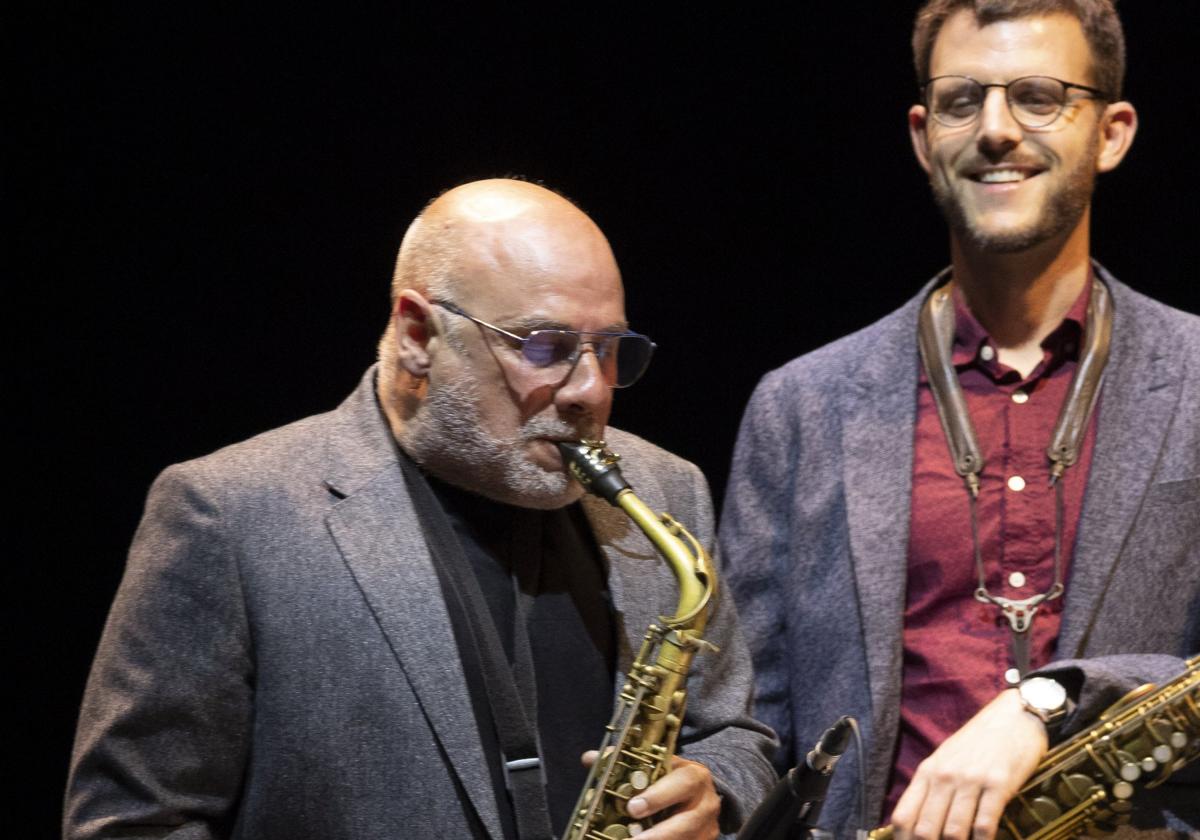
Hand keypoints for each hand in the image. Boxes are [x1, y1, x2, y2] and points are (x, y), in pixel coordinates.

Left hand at [579, 752, 721, 839]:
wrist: (700, 796)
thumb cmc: (672, 779)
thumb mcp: (657, 765)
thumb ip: (625, 763)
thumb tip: (589, 758)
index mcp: (695, 776)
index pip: (682, 783)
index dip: (658, 796)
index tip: (632, 808)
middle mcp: (706, 803)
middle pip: (685, 823)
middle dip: (656, 835)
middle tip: (630, 838)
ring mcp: (707, 828)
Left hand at [891, 689, 1047, 839]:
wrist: (1013, 717)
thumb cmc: (978, 742)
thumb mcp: (945, 760)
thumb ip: (930, 789)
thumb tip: (916, 824)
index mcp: (927, 772)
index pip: (903, 816)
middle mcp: (944, 776)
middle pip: (925, 829)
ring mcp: (970, 780)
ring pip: (953, 831)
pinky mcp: (997, 784)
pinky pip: (984, 824)